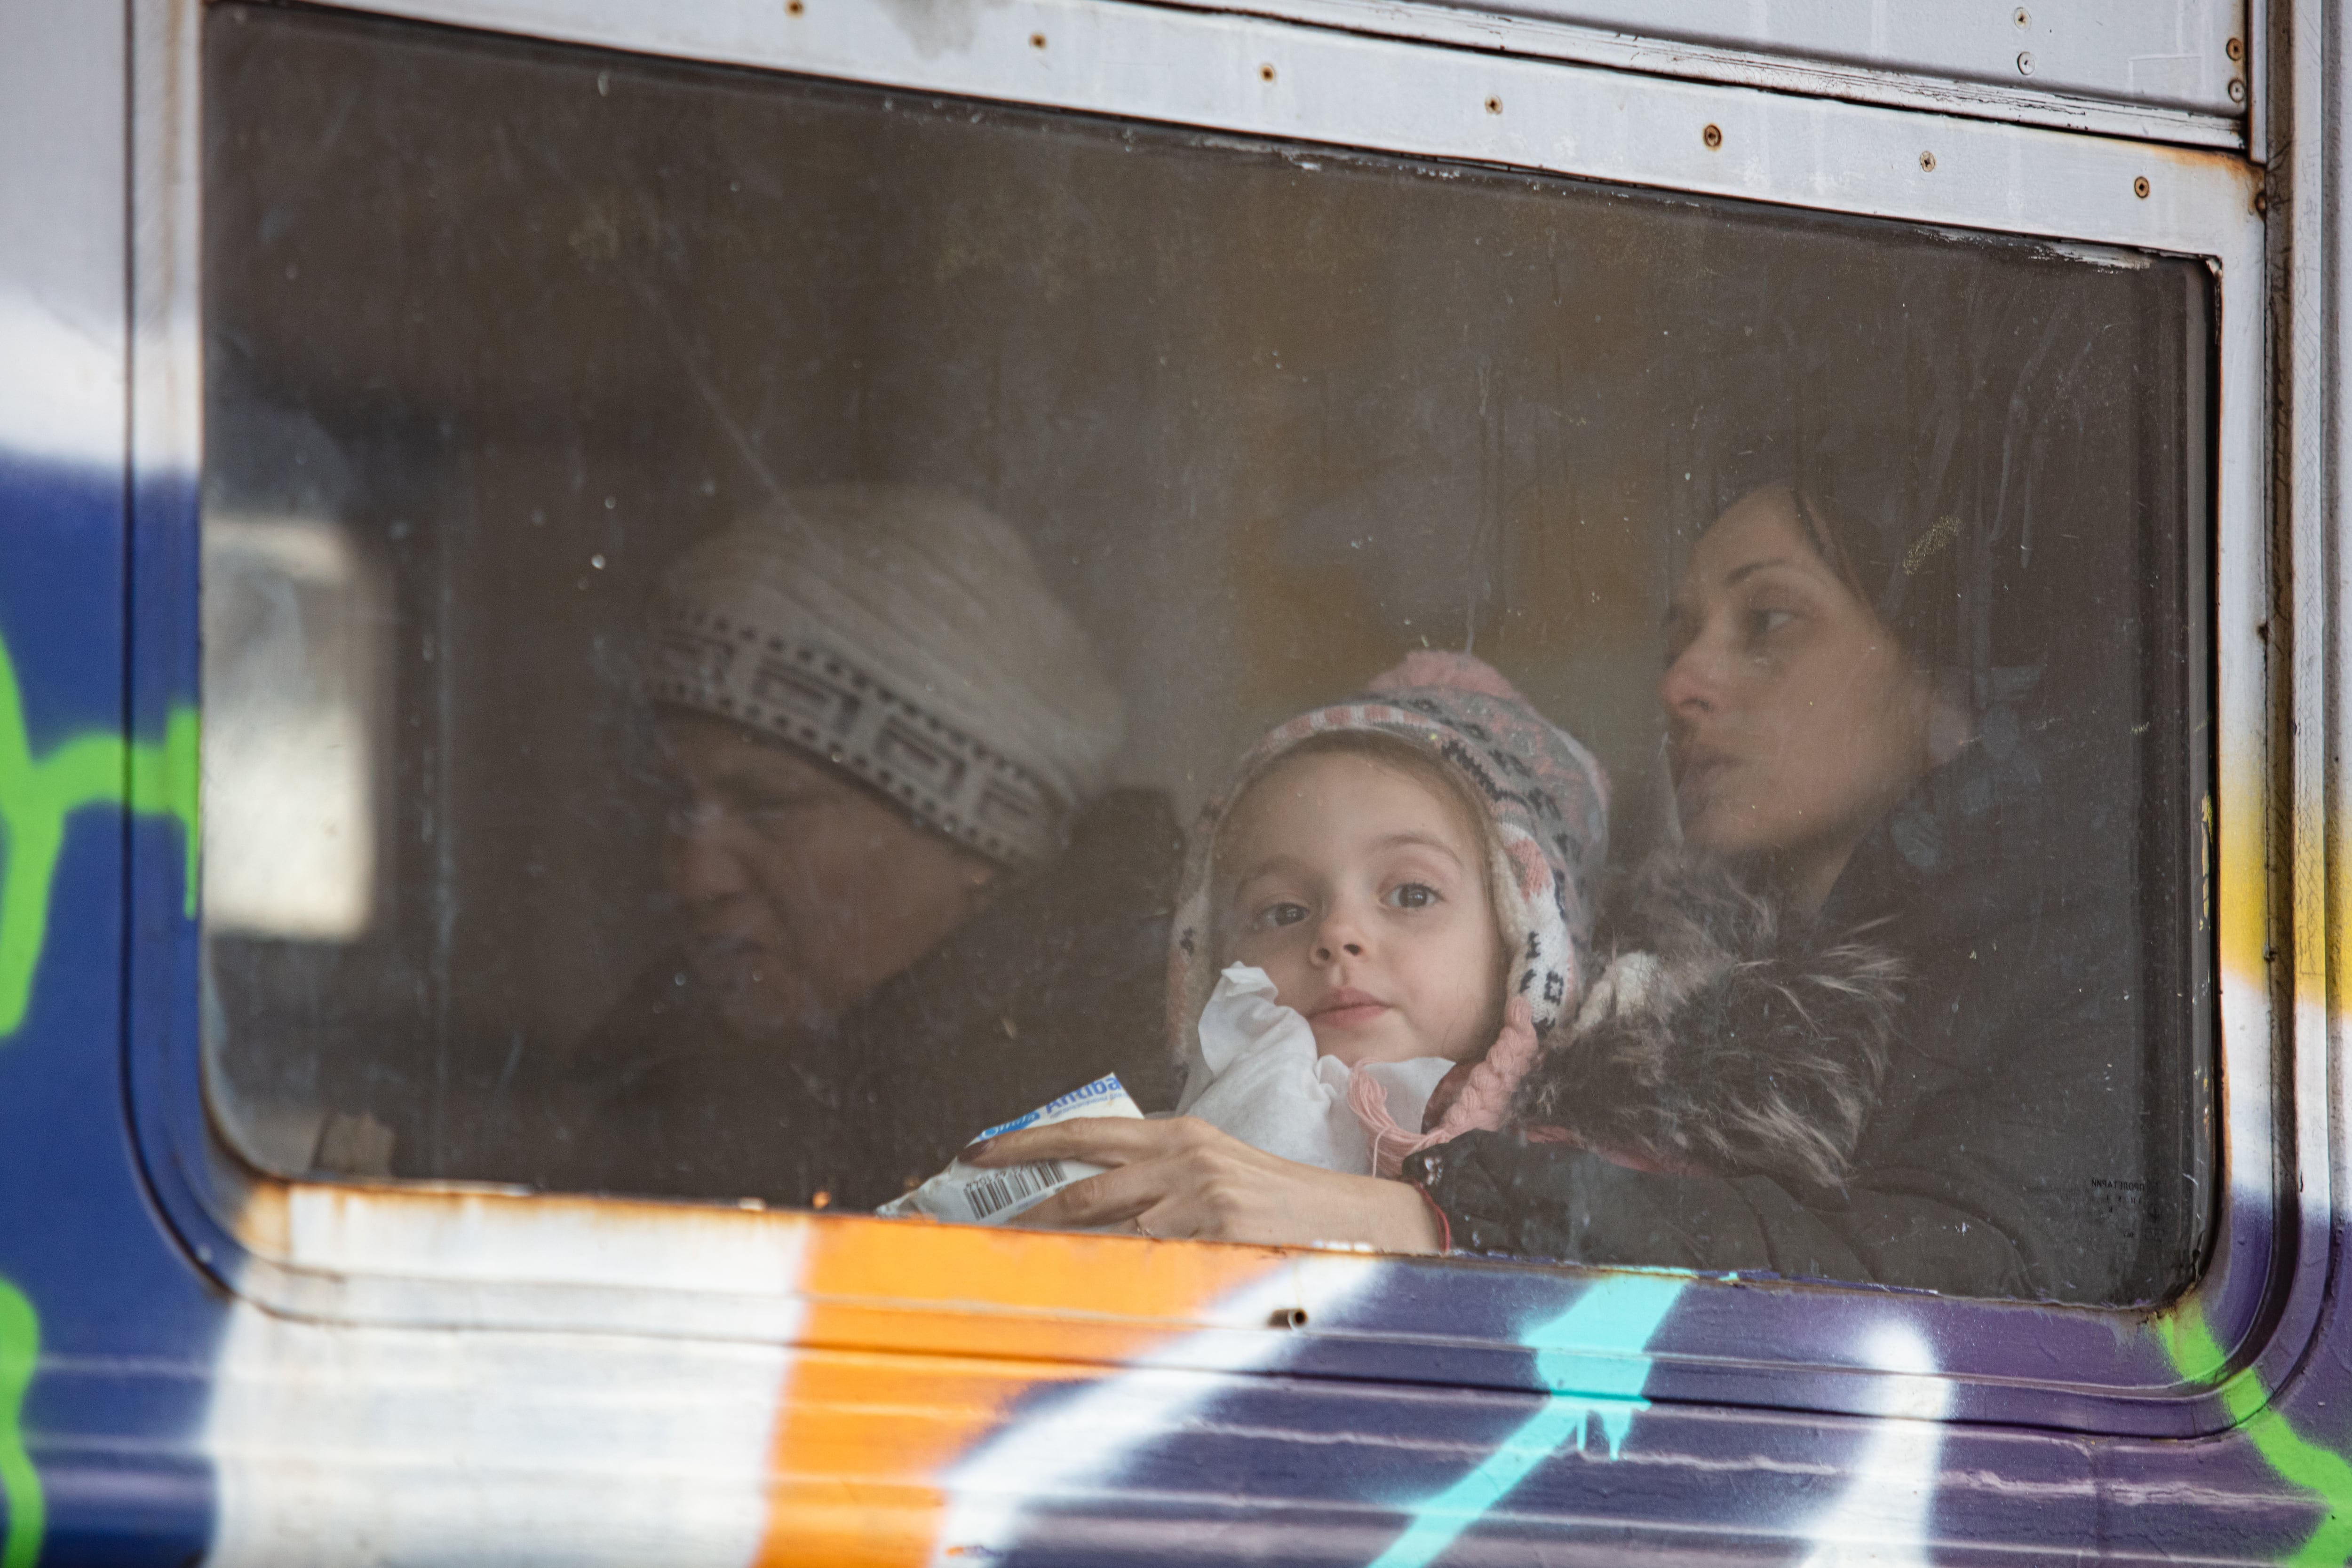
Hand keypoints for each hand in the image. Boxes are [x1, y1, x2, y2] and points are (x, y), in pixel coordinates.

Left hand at [966, 1115, 1442, 1251]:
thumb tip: (1093, 1201)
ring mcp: (1199, 1198)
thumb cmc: (1278, 1201)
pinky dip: (1123, 1279)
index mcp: (1179, 1134)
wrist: (1352, 1219)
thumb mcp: (1215, 1169)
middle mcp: (1183, 1159)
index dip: (1023, 1143)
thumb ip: (1157, 1176)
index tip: (973, 1153)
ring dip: (1068, 1255)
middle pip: (1082, 1188)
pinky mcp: (1217, 1235)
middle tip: (985, 1231)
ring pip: (1108, 1231)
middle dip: (1027, 1212)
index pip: (1084, 1133)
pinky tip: (1105, 1294)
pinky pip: (1151, 1262)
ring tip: (1032, 1273)